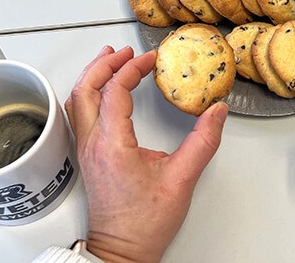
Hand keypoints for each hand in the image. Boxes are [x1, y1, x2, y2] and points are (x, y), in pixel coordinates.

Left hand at [65, 46, 227, 262]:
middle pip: (85, 90)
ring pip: (77, 101)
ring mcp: (86, 151)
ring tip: (111, 60)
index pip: (113, 91)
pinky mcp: (88, 158)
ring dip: (93, 76)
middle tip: (126, 52)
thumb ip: (203, 142)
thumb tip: (217, 112)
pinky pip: (80, 115)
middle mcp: (92, 144)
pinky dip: (90, 93)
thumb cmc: (144, 224)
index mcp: (112, 145)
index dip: (131, 69)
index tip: (150, 59)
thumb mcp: (181, 179)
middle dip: (104, 64)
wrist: (121, 253)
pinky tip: (104, 91)